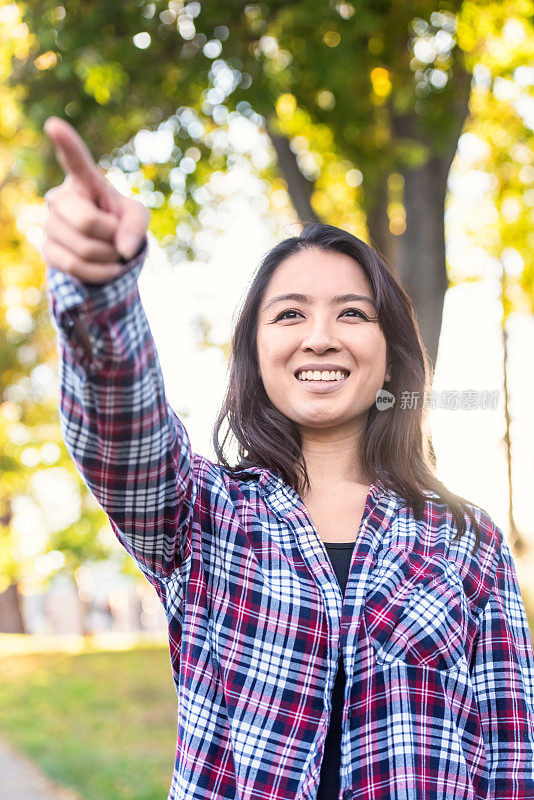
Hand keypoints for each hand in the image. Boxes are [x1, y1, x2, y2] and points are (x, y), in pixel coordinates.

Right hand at [43, 117, 148, 283]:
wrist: (106, 248)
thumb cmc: (121, 223)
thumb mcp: (137, 217)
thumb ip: (136, 227)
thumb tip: (123, 249)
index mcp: (84, 181)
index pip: (75, 162)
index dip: (66, 144)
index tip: (54, 125)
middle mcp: (60, 198)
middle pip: (87, 222)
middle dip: (112, 236)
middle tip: (117, 235)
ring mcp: (50, 224)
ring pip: (84, 249)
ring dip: (109, 257)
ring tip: (111, 251)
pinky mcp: (47, 249)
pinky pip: (76, 267)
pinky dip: (100, 273)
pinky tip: (107, 267)